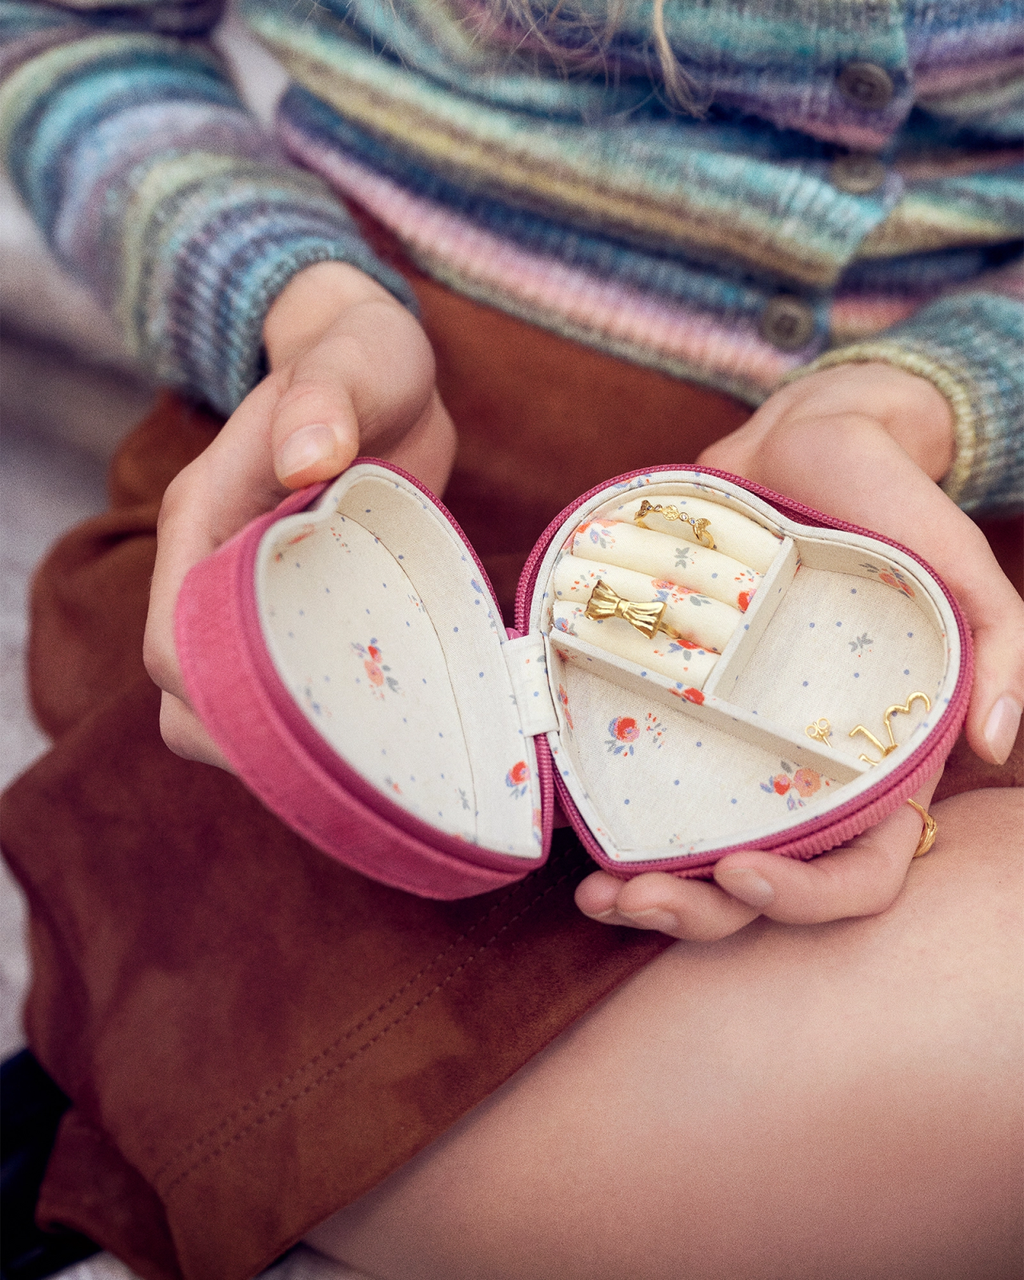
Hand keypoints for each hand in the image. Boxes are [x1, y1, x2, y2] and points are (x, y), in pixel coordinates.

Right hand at [144, 261, 455, 766]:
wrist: (378, 370)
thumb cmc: (360, 362)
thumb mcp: (353, 363)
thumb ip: (328, 397)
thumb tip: (310, 458)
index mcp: (204, 519)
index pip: (171, 641)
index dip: (211, 698)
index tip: (287, 728)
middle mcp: (214, 564)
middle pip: (188, 694)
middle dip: (243, 741)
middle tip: (337, 765)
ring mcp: (253, 592)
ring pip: (231, 699)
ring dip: (281, 739)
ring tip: (360, 757)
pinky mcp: (297, 606)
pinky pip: (283, 682)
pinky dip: (316, 717)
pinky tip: (377, 729)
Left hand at [577, 361, 1022, 940]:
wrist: (808, 444)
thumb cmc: (891, 506)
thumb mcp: (960, 566)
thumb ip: (1001, 645)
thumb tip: (997, 742)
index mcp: (878, 764)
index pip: (862, 875)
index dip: (805, 898)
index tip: (738, 870)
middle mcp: (804, 770)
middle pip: (762, 886)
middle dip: (699, 913)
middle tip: (632, 900)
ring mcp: (738, 743)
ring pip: (699, 854)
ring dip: (647, 891)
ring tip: (594, 894)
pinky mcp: (684, 706)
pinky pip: (650, 780)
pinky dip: (614, 818)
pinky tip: (571, 834)